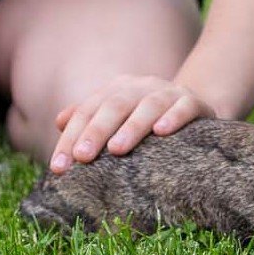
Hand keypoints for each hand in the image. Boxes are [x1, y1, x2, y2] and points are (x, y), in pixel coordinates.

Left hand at [49, 75, 214, 173]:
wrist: (193, 108)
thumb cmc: (145, 122)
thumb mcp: (117, 119)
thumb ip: (89, 119)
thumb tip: (60, 121)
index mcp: (118, 89)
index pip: (89, 110)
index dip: (71, 137)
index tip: (58, 168)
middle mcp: (142, 86)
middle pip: (115, 105)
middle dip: (96, 131)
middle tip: (82, 157)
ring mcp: (169, 93)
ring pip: (149, 105)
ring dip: (132, 126)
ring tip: (117, 149)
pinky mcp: (194, 103)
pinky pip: (185, 107)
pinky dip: (173, 117)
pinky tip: (162, 131)